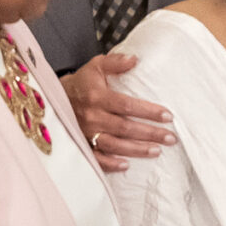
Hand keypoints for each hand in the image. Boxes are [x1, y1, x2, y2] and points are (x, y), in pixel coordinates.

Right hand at [61, 51, 169, 169]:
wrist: (55, 98)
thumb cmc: (83, 83)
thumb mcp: (96, 67)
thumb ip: (115, 62)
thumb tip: (135, 60)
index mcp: (97, 97)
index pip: (127, 106)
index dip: (148, 112)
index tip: (168, 116)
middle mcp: (92, 116)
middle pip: (125, 128)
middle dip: (150, 134)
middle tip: (170, 138)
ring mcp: (86, 132)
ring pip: (114, 145)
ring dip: (136, 150)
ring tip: (157, 151)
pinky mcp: (81, 144)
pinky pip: (96, 157)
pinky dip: (110, 163)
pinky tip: (126, 165)